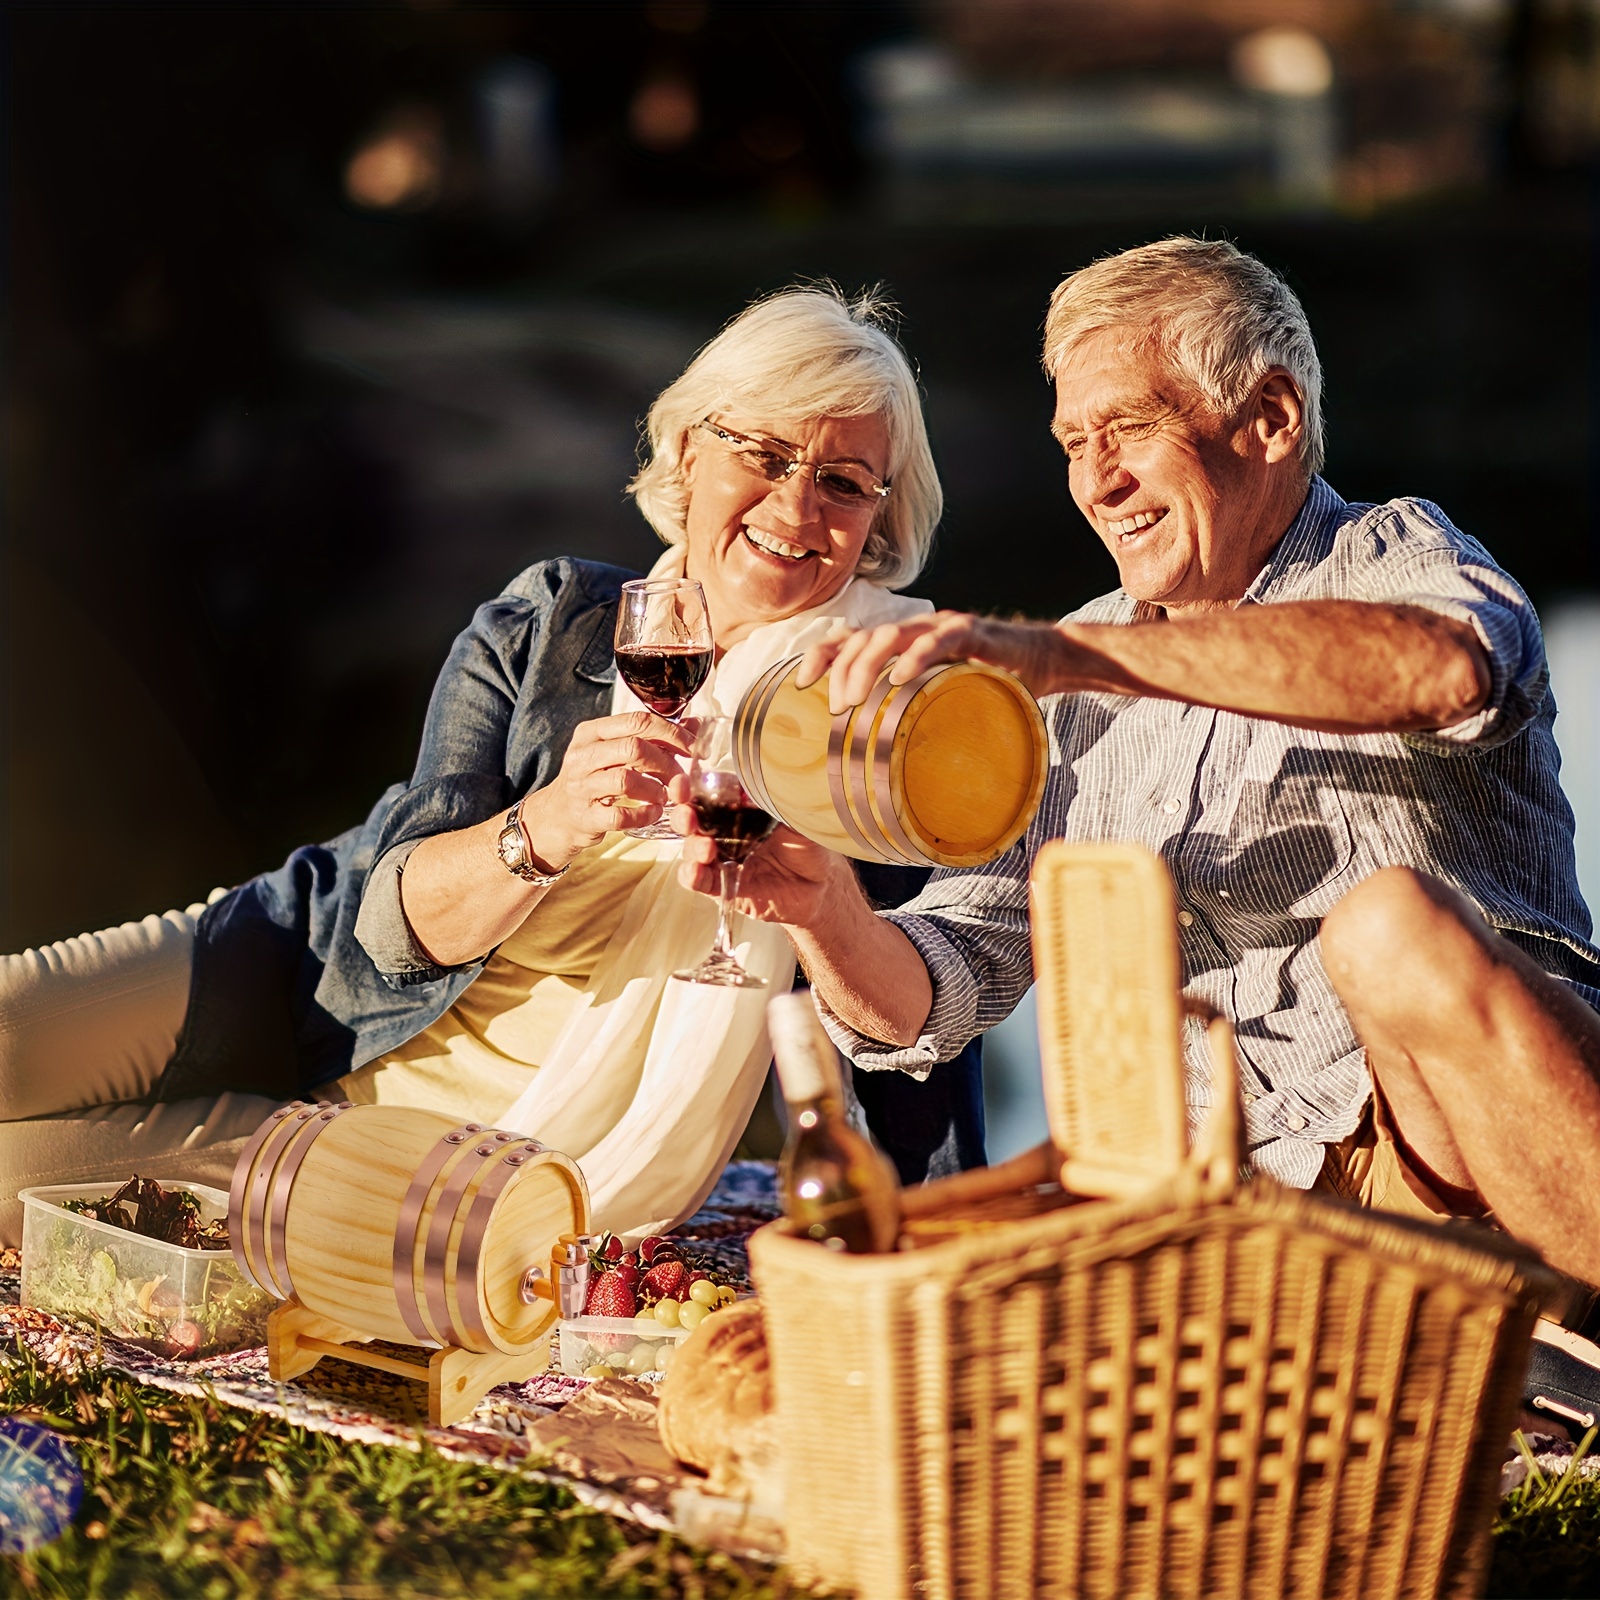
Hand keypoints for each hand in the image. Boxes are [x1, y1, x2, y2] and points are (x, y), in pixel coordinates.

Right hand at [519, 711, 693, 868]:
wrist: (556, 816)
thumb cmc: (593, 779)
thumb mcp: (615, 751)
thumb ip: (653, 738)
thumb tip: (694, 725)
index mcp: (591, 732)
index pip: (637, 721)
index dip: (672, 733)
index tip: (693, 748)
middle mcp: (582, 755)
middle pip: (634, 748)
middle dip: (666, 762)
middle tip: (679, 777)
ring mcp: (581, 787)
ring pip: (626, 780)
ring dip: (655, 789)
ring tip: (664, 795)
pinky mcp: (585, 817)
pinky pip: (620, 815)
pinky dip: (644, 815)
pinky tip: (653, 813)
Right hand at [671, 778, 845, 927]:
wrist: (819, 885)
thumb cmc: (807, 844)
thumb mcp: (795, 817)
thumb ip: (776, 801)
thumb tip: (754, 785)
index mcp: (736, 809)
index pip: (705, 794)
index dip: (689, 788)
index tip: (684, 783)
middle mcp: (723, 831)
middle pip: (690, 820)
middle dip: (683, 816)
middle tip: (690, 816)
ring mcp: (721, 858)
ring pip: (691, 850)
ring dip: (692, 847)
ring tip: (707, 849)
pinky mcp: (723, 884)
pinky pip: (698, 881)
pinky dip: (692, 876)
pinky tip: (696, 871)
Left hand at [796, 611, 1066, 711]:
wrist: (1043, 659)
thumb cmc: (988, 686)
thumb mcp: (940, 701)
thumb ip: (912, 715)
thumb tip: (880, 763)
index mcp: (902, 643)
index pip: (849, 639)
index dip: (821, 655)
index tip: (798, 683)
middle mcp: (915, 629)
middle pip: (862, 638)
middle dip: (841, 671)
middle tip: (837, 708)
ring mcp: (941, 627)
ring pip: (889, 635)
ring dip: (866, 667)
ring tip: (856, 701)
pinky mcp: (972, 633)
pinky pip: (938, 640)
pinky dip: (915, 658)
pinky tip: (900, 680)